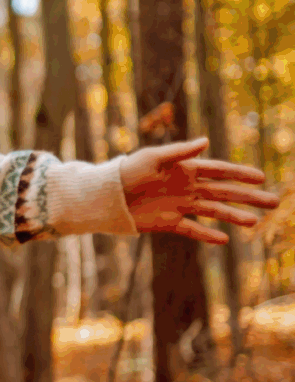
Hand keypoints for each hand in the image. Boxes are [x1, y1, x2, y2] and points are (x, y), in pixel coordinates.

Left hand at [120, 138, 277, 243]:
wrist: (106, 195)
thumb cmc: (127, 171)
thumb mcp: (152, 158)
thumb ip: (179, 152)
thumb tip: (205, 141)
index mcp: (185, 169)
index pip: (218, 171)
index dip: (239, 174)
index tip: (261, 177)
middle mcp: (187, 188)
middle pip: (223, 192)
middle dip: (248, 197)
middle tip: (274, 202)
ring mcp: (180, 205)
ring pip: (213, 211)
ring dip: (233, 216)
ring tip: (254, 222)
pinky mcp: (169, 222)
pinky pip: (192, 229)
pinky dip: (207, 234)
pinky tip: (224, 240)